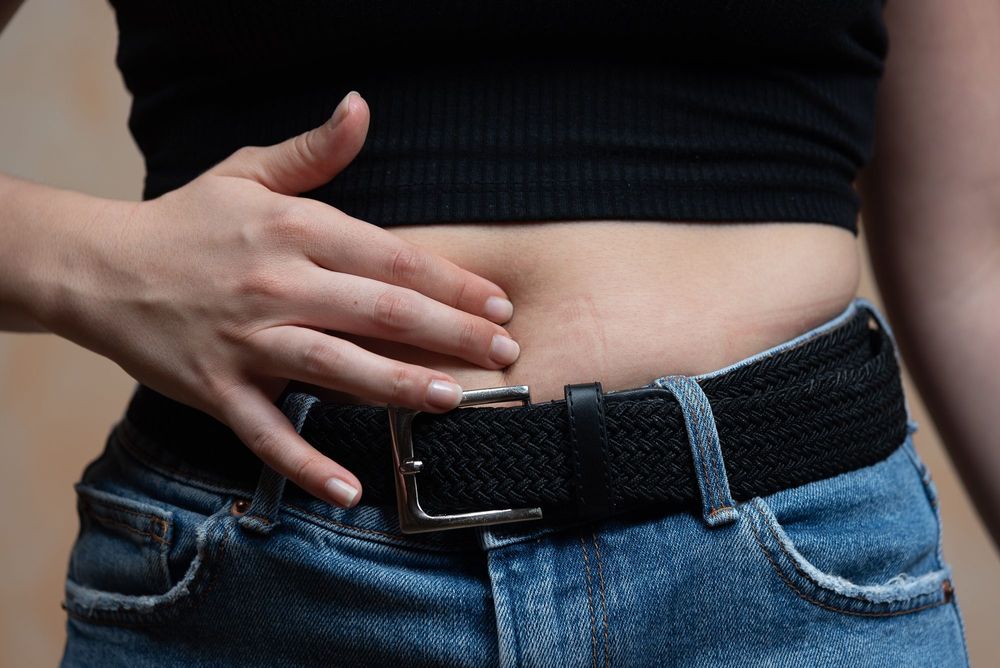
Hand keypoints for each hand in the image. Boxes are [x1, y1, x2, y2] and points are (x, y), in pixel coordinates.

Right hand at [50, 91, 518, 507]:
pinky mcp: (217, 388)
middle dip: (452, 334)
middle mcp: (278, 284)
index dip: (454, 283)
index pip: (394, 259)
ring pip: (338, 368)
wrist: (100, 267)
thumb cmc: (188, 221)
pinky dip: (307, 465)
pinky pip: (267, 434)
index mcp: (295, 230)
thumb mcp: (248, 171)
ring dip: (399, 387)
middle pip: (382, 313)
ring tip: (452, 399)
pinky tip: (350, 490)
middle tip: (504, 352)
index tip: (498, 304)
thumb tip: (361, 109)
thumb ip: (314, 151)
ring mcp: (247, 340)